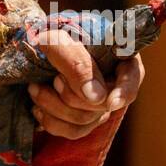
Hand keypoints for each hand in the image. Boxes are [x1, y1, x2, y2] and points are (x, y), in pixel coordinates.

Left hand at [26, 27, 144, 140]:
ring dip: (54, 106)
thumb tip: (96, 97)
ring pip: (85, 119)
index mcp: (117, 56)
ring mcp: (99, 103)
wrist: (32, 44)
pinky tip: (36, 108)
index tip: (111, 101)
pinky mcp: (83, 118)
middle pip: (102, 103)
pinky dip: (51, 122)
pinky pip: (73, 131)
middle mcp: (113, 82)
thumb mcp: (59, 38)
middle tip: (52, 78)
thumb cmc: (49, 33)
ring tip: (34, 88)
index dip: (125, 90)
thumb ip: (77, 61)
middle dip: (70, 94)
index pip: (132, 75)